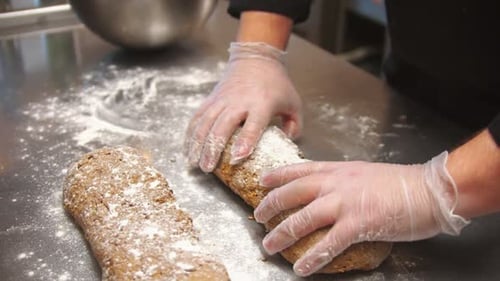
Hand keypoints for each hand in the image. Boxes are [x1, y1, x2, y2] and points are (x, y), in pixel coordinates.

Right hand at [185, 42, 301, 171]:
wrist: (255, 59)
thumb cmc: (276, 84)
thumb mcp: (293, 103)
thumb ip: (295, 126)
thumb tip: (287, 144)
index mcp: (262, 104)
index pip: (253, 125)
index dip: (245, 142)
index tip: (237, 158)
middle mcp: (239, 102)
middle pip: (222, 126)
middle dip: (213, 148)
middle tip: (208, 168)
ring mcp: (222, 100)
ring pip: (206, 122)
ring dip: (198, 144)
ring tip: (195, 163)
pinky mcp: (211, 99)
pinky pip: (198, 117)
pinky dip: (191, 133)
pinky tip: (188, 149)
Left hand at [254, 152, 468, 275]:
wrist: (429, 190)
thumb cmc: (400, 183)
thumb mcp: (364, 173)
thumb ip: (343, 179)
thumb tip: (327, 190)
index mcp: (338, 170)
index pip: (300, 169)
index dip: (278, 175)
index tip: (262, 181)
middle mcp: (336, 184)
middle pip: (293, 192)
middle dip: (271, 205)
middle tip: (257, 217)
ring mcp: (346, 203)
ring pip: (304, 218)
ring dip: (283, 233)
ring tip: (269, 245)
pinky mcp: (358, 224)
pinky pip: (329, 244)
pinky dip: (312, 257)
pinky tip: (301, 267)